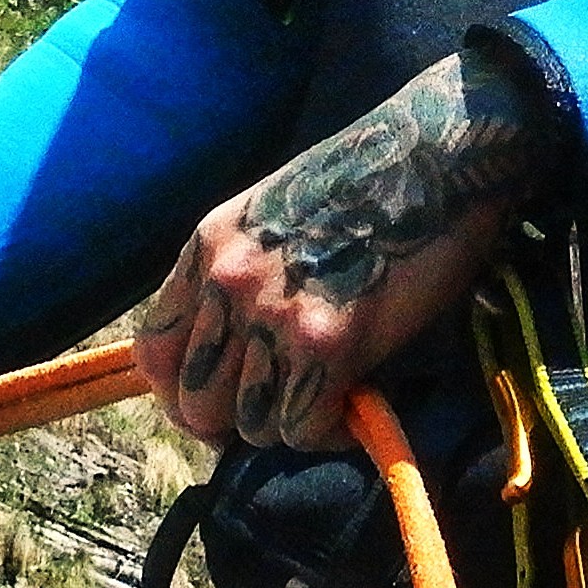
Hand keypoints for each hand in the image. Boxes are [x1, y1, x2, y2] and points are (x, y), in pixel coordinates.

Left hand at [136, 41, 562, 450]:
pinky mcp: (325, 342)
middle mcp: (228, 281)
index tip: (214, 407)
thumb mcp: (272, 218)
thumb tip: (233, 357)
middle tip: (278, 415)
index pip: (155, 352)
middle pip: (196, 401)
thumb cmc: (367, 184)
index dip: (179, 394)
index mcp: (209, 247)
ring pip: (251, 423)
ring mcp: (272, 313)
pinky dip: (329, 432)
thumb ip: (240, 277)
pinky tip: (355, 405)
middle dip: (234, 424)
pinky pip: (303, 427)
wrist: (432, 155)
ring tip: (326, 402)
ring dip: (288, 426)